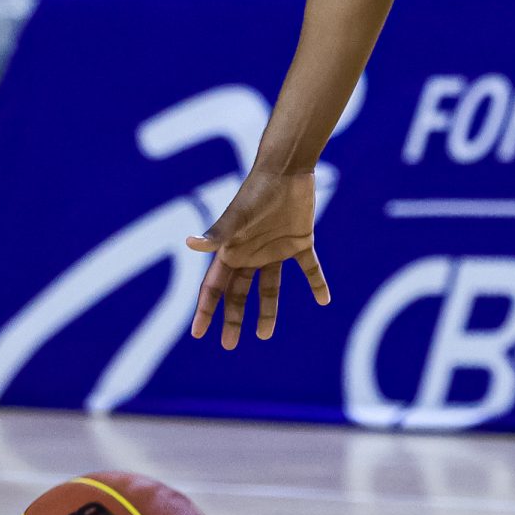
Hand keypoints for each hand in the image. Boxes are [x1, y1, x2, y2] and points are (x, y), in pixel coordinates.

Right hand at [187, 166, 329, 349]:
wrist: (287, 169)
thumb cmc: (257, 191)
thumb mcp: (238, 216)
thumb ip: (219, 233)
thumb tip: (190, 243)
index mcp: (233, 250)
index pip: (215, 287)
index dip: (206, 310)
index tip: (198, 334)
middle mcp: (252, 253)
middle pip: (239, 293)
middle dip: (232, 318)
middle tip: (229, 345)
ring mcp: (276, 249)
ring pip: (269, 287)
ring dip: (267, 310)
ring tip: (264, 335)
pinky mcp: (300, 241)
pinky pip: (309, 268)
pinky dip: (317, 283)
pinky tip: (324, 299)